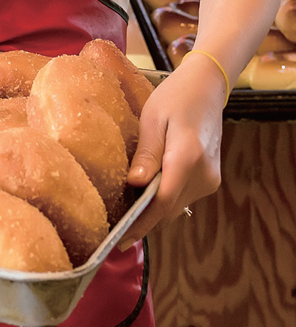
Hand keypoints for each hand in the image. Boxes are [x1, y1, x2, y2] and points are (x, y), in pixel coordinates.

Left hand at [117, 56, 224, 249]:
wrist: (206, 88)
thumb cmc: (175, 97)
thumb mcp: (153, 120)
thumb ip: (146, 154)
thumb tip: (134, 184)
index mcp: (187, 158)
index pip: (163, 202)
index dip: (141, 223)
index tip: (120, 239)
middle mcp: (204, 174)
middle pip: (169, 209)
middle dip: (143, 222)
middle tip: (115, 233)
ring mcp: (210, 178)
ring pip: (176, 206)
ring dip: (153, 211)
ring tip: (125, 215)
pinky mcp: (210, 178)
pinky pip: (182, 196)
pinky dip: (164, 199)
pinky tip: (144, 196)